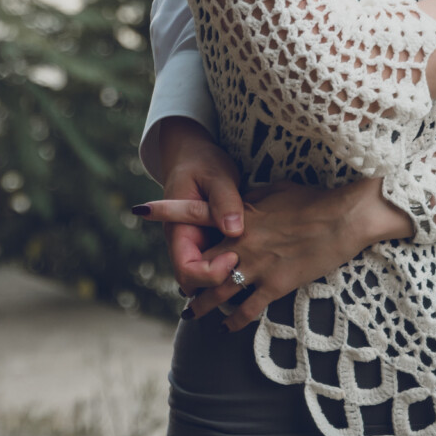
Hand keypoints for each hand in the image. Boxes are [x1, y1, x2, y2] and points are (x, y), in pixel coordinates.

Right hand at [131, 118, 244, 293]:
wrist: (193, 153)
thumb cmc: (202, 162)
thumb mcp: (215, 174)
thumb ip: (224, 200)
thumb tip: (234, 230)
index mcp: (178, 230)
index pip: (186, 270)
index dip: (209, 274)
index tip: (234, 257)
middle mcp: (186, 243)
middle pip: (196, 282)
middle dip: (220, 282)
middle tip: (246, 264)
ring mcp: (198, 244)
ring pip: (208, 278)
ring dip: (229, 277)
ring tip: (256, 268)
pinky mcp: (212, 241)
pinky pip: (220, 264)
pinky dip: (235, 267)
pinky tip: (257, 259)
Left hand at [136, 179, 412, 330]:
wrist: (341, 217)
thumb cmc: (310, 198)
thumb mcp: (272, 190)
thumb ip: (246, 201)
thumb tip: (234, 206)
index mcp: (238, 216)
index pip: (194, 212)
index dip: (166, 211)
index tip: (141, 210)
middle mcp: (241, 243)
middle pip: (201, 265)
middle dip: (188, 278)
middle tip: (182, 288)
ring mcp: (257, 266)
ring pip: (218, 294)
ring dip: (202, 306)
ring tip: (192, 314)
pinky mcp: (276, 284)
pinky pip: (248, 310)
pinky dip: (234, 321)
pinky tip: (227, 328)